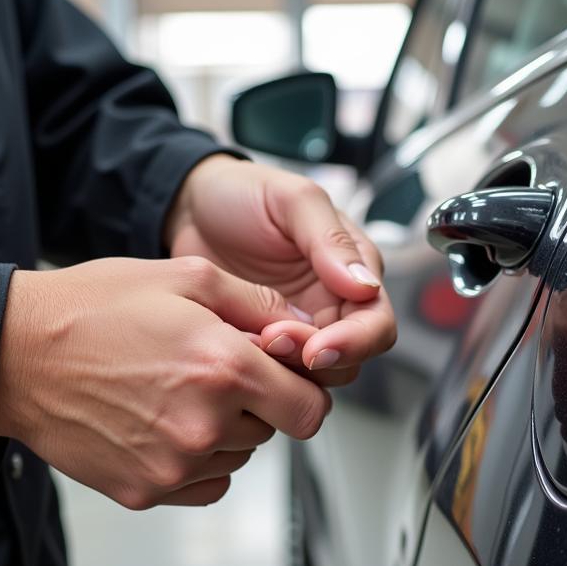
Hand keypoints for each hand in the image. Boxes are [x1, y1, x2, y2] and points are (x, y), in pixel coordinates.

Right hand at [0, 257, 330, 509]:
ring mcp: (174, 466)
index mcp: (224, 368)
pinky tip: (161, 422)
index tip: (283, 378)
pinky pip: (205, 483)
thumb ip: (259, 304)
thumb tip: (304, 331)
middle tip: (210, 371)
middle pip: (273, 430)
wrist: (15, 355)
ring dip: (225, 429)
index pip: (310, 410)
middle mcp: (205, 426)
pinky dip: (198, 459)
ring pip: (239, 456)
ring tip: (174, 390)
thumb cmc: (92, 309)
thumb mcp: (186, 276)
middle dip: (257, 402)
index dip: (303, 390)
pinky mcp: (145, 491)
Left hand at [166, 156, 395, 384]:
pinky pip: (275, 369)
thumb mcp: (292, 199)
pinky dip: (259, 366)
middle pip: (350, 358)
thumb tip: (364, 285)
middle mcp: (334, 303)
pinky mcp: (265, 340)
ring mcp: (299, 325)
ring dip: (286, 366)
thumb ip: (331, 239)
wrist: (189, 207)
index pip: (377, 322)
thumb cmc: (243, 193)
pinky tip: (234, 342)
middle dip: (314, 357)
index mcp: (354, 269)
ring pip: (315, 372)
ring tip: (249, 337)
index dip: (355, 342)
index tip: (319, 348)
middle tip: (272, 339)